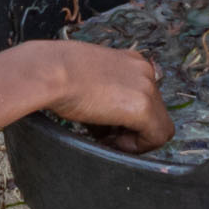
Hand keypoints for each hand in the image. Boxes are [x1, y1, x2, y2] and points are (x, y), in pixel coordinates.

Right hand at [26, 39, 173, 152]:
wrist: (49, 71)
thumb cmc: (57, 74)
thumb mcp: (87, 78)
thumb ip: (105, 94)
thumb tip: (109, 122)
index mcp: (131, 61)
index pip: (145, 96)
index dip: (127, 117)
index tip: (106, 124)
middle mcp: (144, 71)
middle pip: (154, 112)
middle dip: (131, 128)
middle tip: (104, 135)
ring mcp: (146, 88)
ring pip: (159, 126)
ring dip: (133, 138)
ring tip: (104, 138)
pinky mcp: (142, 108)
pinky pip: (157, 137)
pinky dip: (136, 146)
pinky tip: (111, 141)